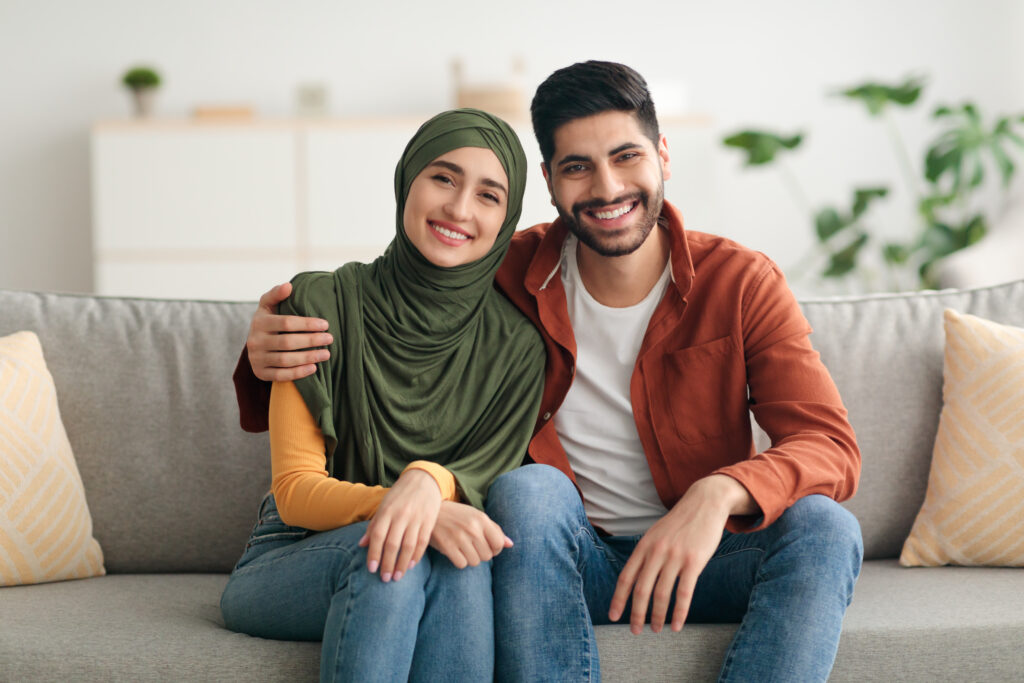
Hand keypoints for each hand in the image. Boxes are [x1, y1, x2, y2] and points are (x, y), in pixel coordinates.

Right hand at [247, 283, 332, 381]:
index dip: (307, 324)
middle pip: (287, 342)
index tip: (325, 325)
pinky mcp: (260, 373)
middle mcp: (255, 341)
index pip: (286, 323)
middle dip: (311, 341)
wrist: (255, 342)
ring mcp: (256, 358)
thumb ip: (277, 294)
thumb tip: (288, 286)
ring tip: (327, 354)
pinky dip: (298, 373)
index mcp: (259, 322)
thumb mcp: (268, 305)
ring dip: (308, 357)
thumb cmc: (268, 320)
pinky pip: (280, 375)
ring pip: (285, 360)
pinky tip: (314, 368)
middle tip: (330, 339)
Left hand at [359, 469, 442, 581]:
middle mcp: (401, 515)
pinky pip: (422, 542)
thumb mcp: (384, 506)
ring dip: (402, 564)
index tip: (371, 569)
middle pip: (392, 544)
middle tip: (384, 579)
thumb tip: (361, 545)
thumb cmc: (400, 495)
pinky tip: (410, 565)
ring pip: (408, 546)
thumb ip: (374, 525)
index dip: (374, 553)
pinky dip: (416, 555)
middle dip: (387, 563)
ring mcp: (416, 518)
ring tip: (397, 577)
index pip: (378, 536)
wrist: (424, 479)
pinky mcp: (429, 521)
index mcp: (387, 511)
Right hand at [429, 501, 512, 568]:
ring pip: (475, 561)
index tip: (487, 546)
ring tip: (464, 548)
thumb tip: (510, 544)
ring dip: (470, 558)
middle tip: (473, 546)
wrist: (431, 511)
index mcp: (481, 519)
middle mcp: (472, 528)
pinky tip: (455, 552)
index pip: (498, 544)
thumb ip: (494, 530)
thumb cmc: (457, 515)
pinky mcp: (447, 546)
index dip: (495, 549)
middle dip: (482, 554)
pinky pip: (462, 564)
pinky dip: (460, 561)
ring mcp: (459, 537)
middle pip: (487, 556)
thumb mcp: (476, 516)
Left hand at [608, 475, 755, 633]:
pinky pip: (684, 593)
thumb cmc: (680, 523)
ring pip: (661, 594)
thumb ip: (646, 554)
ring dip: (658, 616)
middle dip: (636, 614)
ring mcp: (675, 556)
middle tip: (635, 631)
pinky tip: (676, 626)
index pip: (625, 577)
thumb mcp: (656, 534)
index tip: (613, 616)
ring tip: (656, 630)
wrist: (704, 503)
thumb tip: (635, 579)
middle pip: (641, 589)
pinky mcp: (694, 562)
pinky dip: (679, 613)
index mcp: (643, 546)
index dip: (618, 599)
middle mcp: (656, 551)